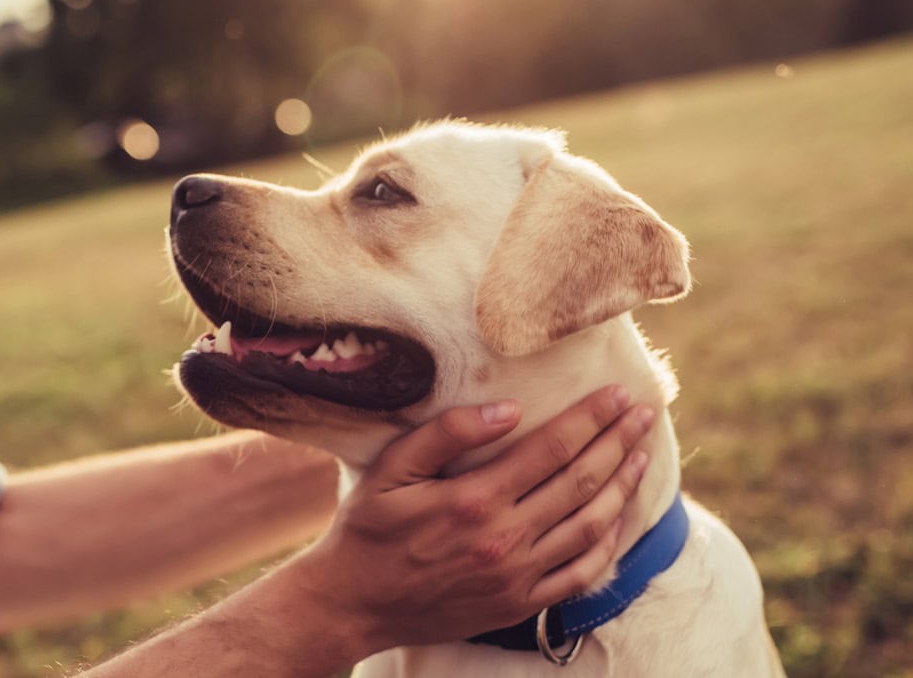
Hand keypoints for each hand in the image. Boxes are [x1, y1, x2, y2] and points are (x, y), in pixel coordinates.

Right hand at [284, 385, 654, 658]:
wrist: (353, 604)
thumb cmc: (367, 529)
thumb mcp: (390, 470)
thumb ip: (445, 434)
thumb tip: (508, 409)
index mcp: (474, 499)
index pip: (552, 448)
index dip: (591, 418)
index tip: (619, 394)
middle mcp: (504, 539)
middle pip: (581, 482)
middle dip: (618, 443)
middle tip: (644, 414)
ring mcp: (517, 576)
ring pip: (590, 525)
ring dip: (623, 486)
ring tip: (640, 455)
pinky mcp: (519, 604)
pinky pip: (581, 573)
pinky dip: (608, 543)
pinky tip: (618, 517)